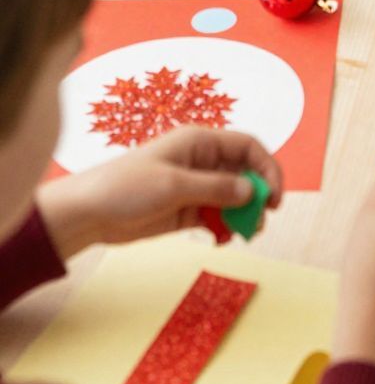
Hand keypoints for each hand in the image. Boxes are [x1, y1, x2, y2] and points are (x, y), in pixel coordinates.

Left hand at [38, 128, 282, 257]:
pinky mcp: (187, 210)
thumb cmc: (125, 187)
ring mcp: (195, 187)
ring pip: (234, 198)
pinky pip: (218, 217)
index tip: (275, 196)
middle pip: (245, 173)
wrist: (89, 213)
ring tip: (243, 235)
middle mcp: (202, 162)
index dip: (267, 168)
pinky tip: (221, 240)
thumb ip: (216, 188)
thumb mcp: (174, 185)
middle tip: (259, 221)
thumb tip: (252, 191)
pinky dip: (225, 228)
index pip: (248, 147)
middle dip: (258, 196)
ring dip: (244, 215)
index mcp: (200, 143)